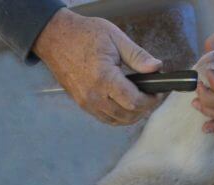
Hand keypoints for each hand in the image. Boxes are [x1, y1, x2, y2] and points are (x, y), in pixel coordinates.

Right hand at [33, 8, 162, 125]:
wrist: (55, 38)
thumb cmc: (82, 34)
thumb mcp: (115, 38)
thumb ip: (137, 56)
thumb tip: (156, 68)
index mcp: (104, 78)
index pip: (134, 101)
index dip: (150, 101)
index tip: (158, 93)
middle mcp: (94, 95)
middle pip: (127, 116)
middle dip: (144, 109)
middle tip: (152, 98)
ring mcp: (86, 102)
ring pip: (116, 121)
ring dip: (132, 116)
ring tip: (141, 102)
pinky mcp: (82, 104)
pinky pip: (104, 118)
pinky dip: (118, 116)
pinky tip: (125, 106)